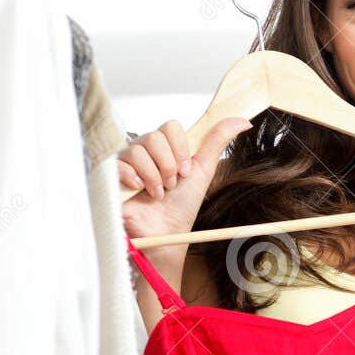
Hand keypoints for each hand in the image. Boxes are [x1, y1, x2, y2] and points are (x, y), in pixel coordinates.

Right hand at [119, 116, 250, 246]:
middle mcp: (145, 151)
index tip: (186, 171)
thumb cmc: (181, 206)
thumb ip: (217, 141)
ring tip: (157, 193)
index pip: (170, 126)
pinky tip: (139, 191)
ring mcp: (127, 163)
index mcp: (165, 147)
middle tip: (171, 185)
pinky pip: (119, 163)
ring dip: (154, 177)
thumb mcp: (204, 170)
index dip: (180, 149)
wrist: (166, 233)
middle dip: (168, 166)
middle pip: (154, 136)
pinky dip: (133, 178)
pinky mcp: (112, 177)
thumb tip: (241, 120)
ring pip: (138, 150)